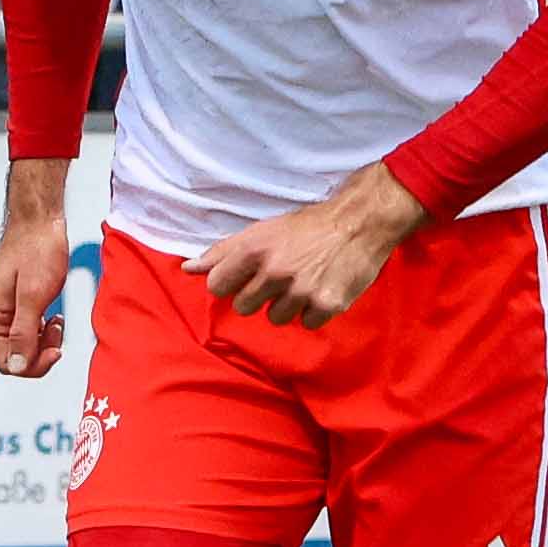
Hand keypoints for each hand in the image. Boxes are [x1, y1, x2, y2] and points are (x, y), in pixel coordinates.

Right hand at [0, 160, 74, 376]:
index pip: (7, 363)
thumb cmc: (38, 252)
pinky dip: (41, 330)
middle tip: (58, 327)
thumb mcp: (33, 296)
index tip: (57, 348)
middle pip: (13, 357)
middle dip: (39, 351)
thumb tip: (16, 366)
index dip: (34, 364)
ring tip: (57, 319)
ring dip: (42, 341)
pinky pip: (24, 331)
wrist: (40, 221)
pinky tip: (52, 314)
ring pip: (20, 345)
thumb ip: (23, 334)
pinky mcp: (10, 303)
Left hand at [188, 160, 424, 328]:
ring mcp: (302, 291)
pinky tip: (321, 289)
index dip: (231, 283)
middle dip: (259, 295)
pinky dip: (313, 310)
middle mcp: (275, 272)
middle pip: (245, 307)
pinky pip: (307, 323)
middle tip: (280, 277)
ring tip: (304, 281)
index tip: (247, 276)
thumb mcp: (262, 231)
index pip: (218, 286)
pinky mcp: (327, 305)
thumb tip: (187, 268)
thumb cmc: (307, 226)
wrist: (360, 223)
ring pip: (276, 318)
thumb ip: (223, 252)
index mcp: (255, 250)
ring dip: (287, 304)